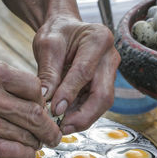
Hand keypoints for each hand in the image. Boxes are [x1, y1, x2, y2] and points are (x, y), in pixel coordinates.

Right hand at [0, 59, 61, 157]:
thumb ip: (13, 81)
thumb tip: (43, 100)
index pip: (36, 89)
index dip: (44, 101)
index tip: (43, 109)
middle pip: (37, 116)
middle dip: (50, 128)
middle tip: (53, 134)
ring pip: (31, 137)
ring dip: (37, 141)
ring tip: (34, 140)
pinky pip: (20, 154)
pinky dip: (28, 154)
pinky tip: (24, 149)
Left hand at [33, 17, 120, 134]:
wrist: (64, 29)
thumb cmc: (56, 33)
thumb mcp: (47, 46)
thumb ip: (48, 72)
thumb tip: (47, 102)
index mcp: (99, 39)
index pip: (85, 72)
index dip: (70, 94)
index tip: (54, 110)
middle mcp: (110, 57)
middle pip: (103, 94)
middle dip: (83, 115)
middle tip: (62, 128)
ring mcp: (110, 72)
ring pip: (103, 103)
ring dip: (82, 119)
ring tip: (62, 127)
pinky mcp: (104, 84)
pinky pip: (95, 104)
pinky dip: (81, 115)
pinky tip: (65, 122)